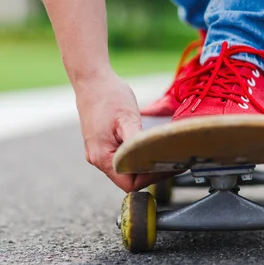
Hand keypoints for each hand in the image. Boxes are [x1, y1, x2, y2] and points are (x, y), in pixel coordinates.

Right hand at [74, 70, 166, 192]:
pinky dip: (135, 155)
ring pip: (124, 169)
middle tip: (171, 159)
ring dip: (143, 164)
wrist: (92, 80)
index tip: (167, 166)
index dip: (150, 178)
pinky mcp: (101, 144)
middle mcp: (97, 159)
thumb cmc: (109, 96)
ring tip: (162, 152)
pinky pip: (120, 158)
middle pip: (128, 178)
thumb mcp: (128, 119)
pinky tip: (148, 145)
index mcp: (102, 157)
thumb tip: (148, 162)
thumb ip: (136, 143)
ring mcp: (97, 152)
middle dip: (150, 172)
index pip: (129, 184)